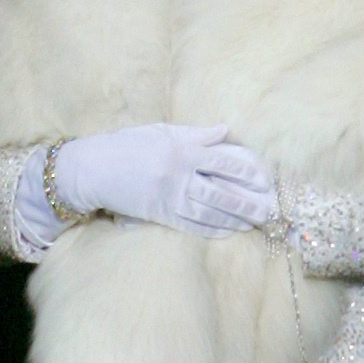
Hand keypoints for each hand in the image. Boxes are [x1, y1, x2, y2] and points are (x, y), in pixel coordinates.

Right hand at [55, 124, 276, 237]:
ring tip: (254, 222)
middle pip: (220, 191)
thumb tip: (226, 131)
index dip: (246, 172)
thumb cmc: (128, 145)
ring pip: (209, 211)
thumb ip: (195, 134)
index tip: (264, 179)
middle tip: (268, 209)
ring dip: (234, 218)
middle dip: (247, 202)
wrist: (94, 169)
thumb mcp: (162, 132)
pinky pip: (191, 225)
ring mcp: (168, 197)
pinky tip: (229, 232)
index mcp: (181, 150)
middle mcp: (178, 174)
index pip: (222, 161)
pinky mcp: (159, 214)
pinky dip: (212, 229)